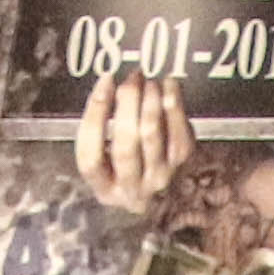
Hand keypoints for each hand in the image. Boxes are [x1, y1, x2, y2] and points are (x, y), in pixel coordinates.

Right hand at [71, 74, 188, 214]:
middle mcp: (132, 189)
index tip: (104, 82)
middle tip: (131, 78)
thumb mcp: (108, 166)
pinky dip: (173, 103)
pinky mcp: (183, 164)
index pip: (90, 156)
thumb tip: (108, 85)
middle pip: (124, 146)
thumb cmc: (133, 169)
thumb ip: (99, 132)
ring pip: (151, 133)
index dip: (94, 115)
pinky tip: (168, 84)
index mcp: (105, 190)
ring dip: (149, 100)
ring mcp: (160, 177)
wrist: (176, 196)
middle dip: (127, 103)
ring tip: (147, 80)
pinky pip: (178, 129)